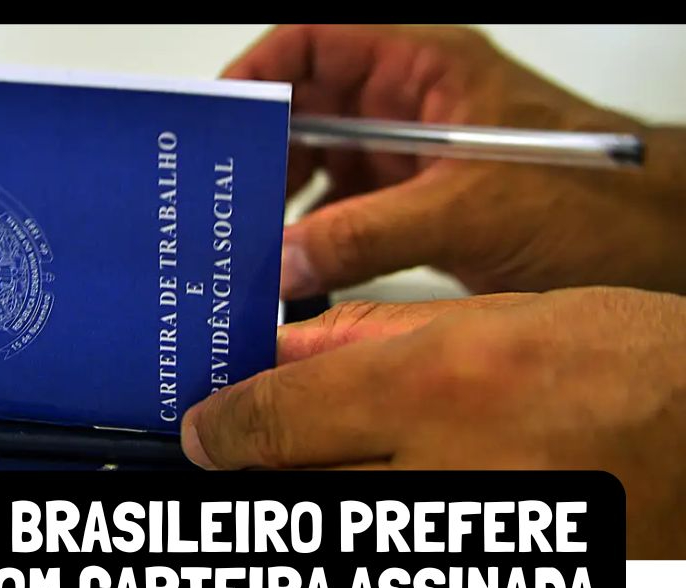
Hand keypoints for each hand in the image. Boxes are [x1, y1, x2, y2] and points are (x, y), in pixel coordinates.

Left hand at [179, 287, 685, 557]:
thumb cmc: (626, 366)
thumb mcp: (488, 322)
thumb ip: (367, 341)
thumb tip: (281, 351)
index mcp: (436, 390)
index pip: (273, 423)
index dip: (221, 429)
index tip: (206, 431)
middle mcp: (440, 475)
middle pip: (285, 494)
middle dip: (254, 476)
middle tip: (250, 456)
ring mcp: (464, 551)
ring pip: (324, 543)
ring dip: (305, 507)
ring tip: (326, 473)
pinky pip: (386, 580)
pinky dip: (364, 546)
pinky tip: (381, 502)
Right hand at [224, 25, 685, 296]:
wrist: (647, 251)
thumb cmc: (594, 200)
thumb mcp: (471, 210)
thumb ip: (371, 233)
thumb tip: (283, 259)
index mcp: (422, 66)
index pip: (317, 41)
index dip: (261, 69)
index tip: (222, 116)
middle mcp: (403, 105)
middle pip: (302, 109)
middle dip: (259, 151)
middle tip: (221, 197)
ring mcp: (401, 158)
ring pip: (312, 165)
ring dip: (277, 201)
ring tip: (242, 240)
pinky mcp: (405, 207)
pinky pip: (334, 214)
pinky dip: (305, 240)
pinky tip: (284, 269)